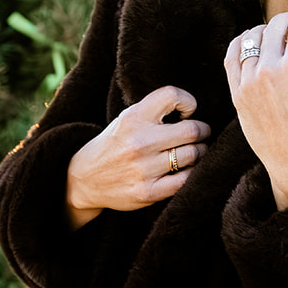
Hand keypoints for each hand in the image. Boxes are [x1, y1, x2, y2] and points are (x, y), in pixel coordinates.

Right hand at [65, 85, 210, 227]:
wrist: (84, 179)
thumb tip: (195, 112)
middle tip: (201, 133)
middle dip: (203, 130)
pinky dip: (193, 173)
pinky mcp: (148, 192)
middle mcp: (139, 142)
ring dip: (200, 152)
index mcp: (133, 118)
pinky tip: (187, 169)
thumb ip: (155, 111)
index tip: (186, 112)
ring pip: (193, 155)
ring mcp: (143, 169)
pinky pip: (186, 180)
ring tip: (194, 151)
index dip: (188, 102)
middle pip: (192, 130)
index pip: (172, 96)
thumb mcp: (127, 118)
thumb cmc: (115, 144)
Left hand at [224, 13, 287, 209]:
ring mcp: (249, 83)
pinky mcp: (237, 94)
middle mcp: (269, 71)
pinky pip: (231, 57)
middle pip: (273, 30)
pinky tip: (249, 40)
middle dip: (285, 23)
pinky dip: (239, 43)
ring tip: (272, 33)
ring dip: (263, 31)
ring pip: (251, 39)